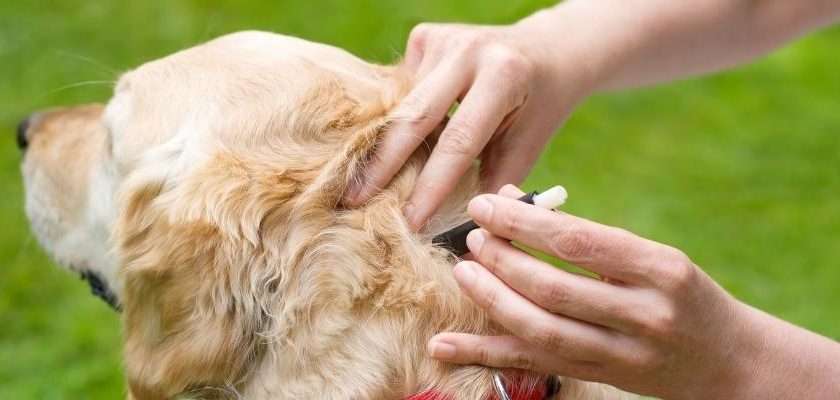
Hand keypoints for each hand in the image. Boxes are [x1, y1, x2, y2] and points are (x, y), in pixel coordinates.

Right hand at [343, 21, 594, 229]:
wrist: (547, 51)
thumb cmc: (538, 108)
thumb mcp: (528, 146)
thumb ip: (492, 183)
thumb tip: (456, 231)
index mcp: (503, 76)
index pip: (459, 140)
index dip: (432, 185)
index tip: (411, 221)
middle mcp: (468, 51)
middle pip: (414, 116)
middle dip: (382, 165)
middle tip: (354, 202)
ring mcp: (443, 39)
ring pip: (402, 103)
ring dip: (386, 144)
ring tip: (363, 182)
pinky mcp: (425, 36)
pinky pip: (401, 88)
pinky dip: (398, 118)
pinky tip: (396, 138)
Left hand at [427, 185, 839, 399]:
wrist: (728, 359)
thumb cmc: (681, 293)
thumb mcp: (654, 257)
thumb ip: (591, 240)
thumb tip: (515, 208)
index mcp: (660, 269)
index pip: (580, 242)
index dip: (524, 222)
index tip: (486, 204)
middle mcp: (646, 314)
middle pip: (555, 288)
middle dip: (504, 261)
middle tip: (474, 238)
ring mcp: (625, 355)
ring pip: (543, 331)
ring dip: (492, 301)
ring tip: (464, 273)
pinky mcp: (604, 379)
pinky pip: (535, 365)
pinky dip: (485, 354)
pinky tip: (445, 345)